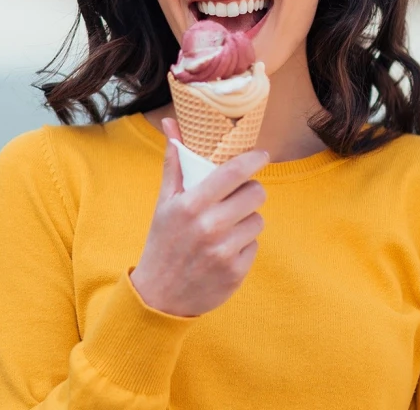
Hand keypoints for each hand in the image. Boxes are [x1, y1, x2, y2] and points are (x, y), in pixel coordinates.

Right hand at [130, 117, 267, 317]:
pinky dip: (243, 245)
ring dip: (246, 221)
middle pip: (255, 194)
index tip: (261, 155)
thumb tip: (170, 124)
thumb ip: (174, 163)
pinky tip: (224, 250)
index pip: (233, 172)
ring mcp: (224, 250)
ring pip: (258, 220)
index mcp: (191, 205)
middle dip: (249, 193)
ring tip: (224, 229)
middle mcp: (209, 226)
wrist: (159, 296)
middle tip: (236, 198)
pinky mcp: (236, 271)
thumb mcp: (164, 203)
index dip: (253, 160)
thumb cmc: (162, 242)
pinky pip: (255, 245)